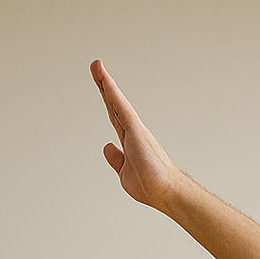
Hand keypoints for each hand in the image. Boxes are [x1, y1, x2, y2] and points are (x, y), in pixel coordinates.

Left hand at [91, 59, 182, 209]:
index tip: (99, 82)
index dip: (106, 99)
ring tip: (96, 65)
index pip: (114, 114)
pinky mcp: (137, 131)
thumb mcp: (124, 172)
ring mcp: (135, 130)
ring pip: (117, 102)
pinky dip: (113, 94)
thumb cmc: (151, 186)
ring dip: (106, 83)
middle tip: (95, 66)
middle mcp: (133, 131)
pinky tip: (105, 81)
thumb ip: (116, 159)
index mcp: (130, 140)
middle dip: (104, 84)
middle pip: (114, 104)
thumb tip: (107, 147)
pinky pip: (121, 109)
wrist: (164, 193)